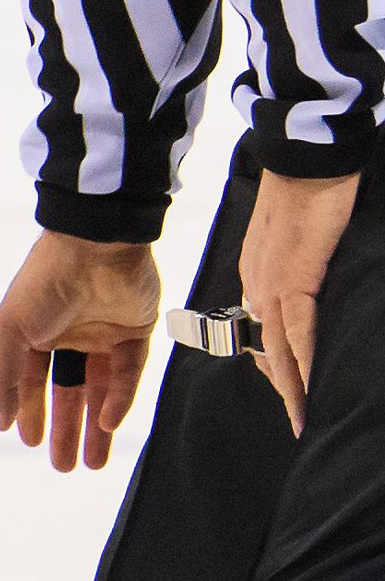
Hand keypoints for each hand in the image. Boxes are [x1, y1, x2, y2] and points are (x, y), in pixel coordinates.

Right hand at [0, 230, 157, 470]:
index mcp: (34, 333)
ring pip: (100, 390)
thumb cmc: (43, 284)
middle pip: (67, 392)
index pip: (31, 382)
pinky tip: (107, 422)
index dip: (30, 413)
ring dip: (95, 427)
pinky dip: (119, 399)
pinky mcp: (136, 330)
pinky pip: (129, 372)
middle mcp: (69, 335)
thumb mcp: (8, 332)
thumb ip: (1, 378)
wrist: (96, 245)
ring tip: (91, 463)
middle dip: (64, 430)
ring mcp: (104, 333)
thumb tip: (2, 422)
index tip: (28, 442)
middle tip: (63, 467)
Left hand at [240, 169, 364, 433]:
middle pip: (268, 349)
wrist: (307, 160)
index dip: (275, 365)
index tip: (288, 392)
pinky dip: (304, 361)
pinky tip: (311, 386)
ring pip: (279, 348)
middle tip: (299, 421)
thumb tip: (322, 286)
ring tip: (304, 418)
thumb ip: (307, 268)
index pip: (264, 332)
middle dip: (283, 388)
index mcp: (258, 276)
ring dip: (292, 387)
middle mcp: (258, 286)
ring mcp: (271, 285)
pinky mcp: (293, 280)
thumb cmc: (311, 190)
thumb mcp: (304, 239)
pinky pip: (298, 330)